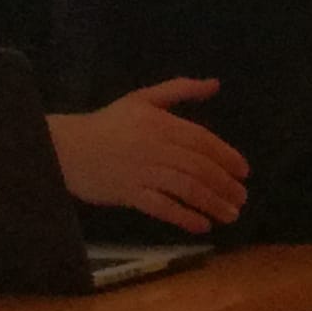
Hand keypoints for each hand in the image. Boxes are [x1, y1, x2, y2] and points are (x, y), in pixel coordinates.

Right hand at [47, 78, 248, 233]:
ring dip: (211, 203)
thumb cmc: (108, 123)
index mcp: (159, 122)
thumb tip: (215, 84)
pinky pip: (162, 207)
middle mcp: (154, 146)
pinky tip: (202, 226)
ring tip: (230, 215)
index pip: (201, 140)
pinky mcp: (130, 194)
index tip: (244, 172)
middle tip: (241, 198)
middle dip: (224, 184)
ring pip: (185, 188)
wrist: (67, 147)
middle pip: (198, 166)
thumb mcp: (142, 98)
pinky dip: (184, 217)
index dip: (226, 156)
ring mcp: (142, 171)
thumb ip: (179, 89)